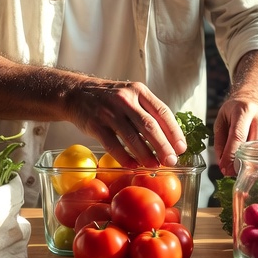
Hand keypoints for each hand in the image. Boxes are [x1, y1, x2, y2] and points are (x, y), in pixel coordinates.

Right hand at [67, 80, 186, 168]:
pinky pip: (112, 145)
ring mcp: (109, 112)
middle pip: (149, 126)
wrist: (76, 93)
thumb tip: (169, 137)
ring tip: (154, 166)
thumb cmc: (109, 98)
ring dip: (145, 154)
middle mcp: (125, 99)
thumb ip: (147, 111)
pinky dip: (124, 157)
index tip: (181, 148)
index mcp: (138, 91)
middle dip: (163, 146)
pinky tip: (133, 166)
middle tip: (171, 161)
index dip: (174, 132)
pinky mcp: (95, 124)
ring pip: (131, 137)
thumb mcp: (130, 95)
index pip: (162, 112)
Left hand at [213, 98, 257, 176]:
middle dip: (243, 162)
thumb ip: (220, 141)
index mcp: (243, 110)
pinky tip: (255, 158)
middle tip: (233, 172)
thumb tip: (223, 162)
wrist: (255, 97)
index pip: (238, 136)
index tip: (225, 169)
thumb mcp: (222, 120)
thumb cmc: (236, 110)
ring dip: (254, 162)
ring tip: (244, 167)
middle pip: (254, 145)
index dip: (231, 155)